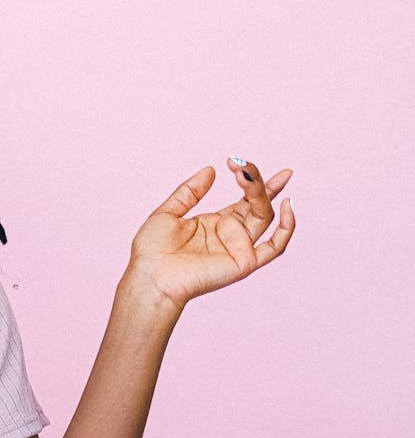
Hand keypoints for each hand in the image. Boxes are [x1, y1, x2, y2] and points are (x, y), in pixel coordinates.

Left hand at [126, 157, 296, 311]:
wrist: (150, 276)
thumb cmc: (153, 250)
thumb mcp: (168, 211)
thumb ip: (190, 191)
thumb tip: (211, 169)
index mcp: (215, 223)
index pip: (245, 198)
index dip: (251, 179)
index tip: (241, 161)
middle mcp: (231, 234)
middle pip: (257, 204)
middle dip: (257, 182)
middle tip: (243, 164)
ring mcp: (239, 248)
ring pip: (264, 217)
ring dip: (262, 194)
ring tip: (246, 177)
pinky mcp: (244, 262)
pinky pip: (274, 247)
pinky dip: (287, 228)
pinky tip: (287, 205)